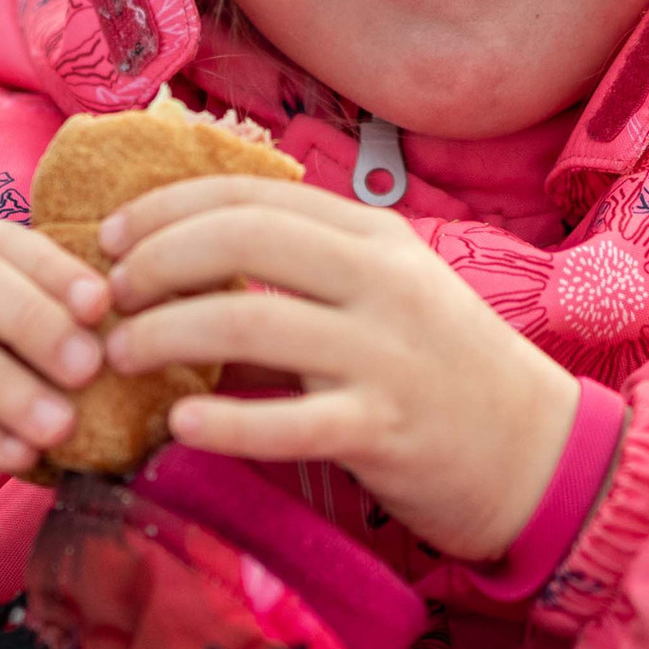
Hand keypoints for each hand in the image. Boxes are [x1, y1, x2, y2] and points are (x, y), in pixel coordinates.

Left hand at [101, 176, 578, 560]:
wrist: (538, 451)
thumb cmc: (444, 371)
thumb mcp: (385, 293)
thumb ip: (307, 268)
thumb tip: (187, 254)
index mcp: (376, 237)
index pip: (251, 196)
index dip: (166, 210)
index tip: (111, 238)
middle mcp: (383, 281)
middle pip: (244, 240)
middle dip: (156, 261)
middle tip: (110, 295)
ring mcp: (387, 353)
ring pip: (253, 322)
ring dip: (168, 333)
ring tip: (121, 354)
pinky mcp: (387, 429)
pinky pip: (291, 421)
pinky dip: (226, 422)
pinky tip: (180, 427)